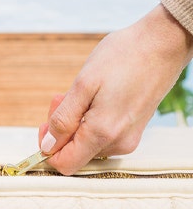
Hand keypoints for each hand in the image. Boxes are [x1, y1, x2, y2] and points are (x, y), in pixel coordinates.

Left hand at [39, 5, 192, 174]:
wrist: (161, 44)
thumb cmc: (122, 58)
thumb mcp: (83, 84)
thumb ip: (63, 120)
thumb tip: (48, 146)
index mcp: (103, 134)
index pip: (65, 164)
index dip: (49, 147)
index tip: (47, 123)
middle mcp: (118, 144)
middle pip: (74, 153)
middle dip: (61, 129)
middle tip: (62, 99)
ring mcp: (127, 139)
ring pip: (86, 143)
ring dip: (75, 122)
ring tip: (79, 94)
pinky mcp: (132, 131)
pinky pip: (100, 135)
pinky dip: (89, 120)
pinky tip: (92, 98)